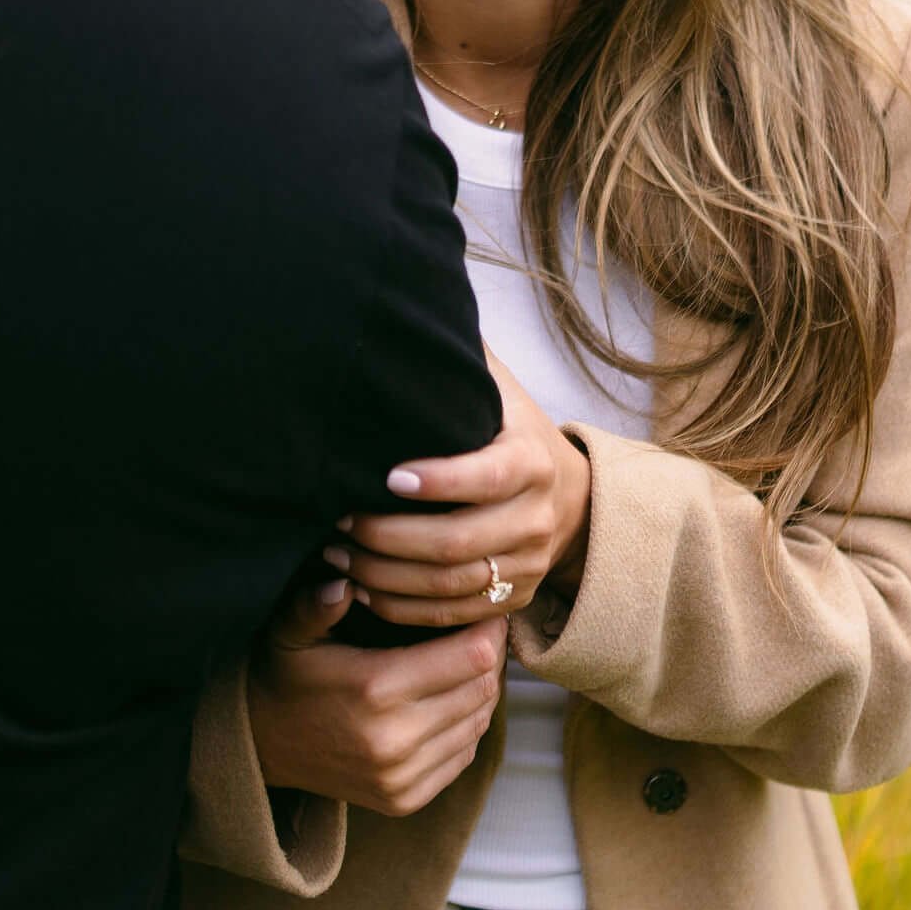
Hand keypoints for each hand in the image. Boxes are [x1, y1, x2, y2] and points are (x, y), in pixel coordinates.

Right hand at [247, 579, 506, 815]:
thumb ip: (316, 604)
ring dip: (482, 691)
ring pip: (479, 724)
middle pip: (483, 690)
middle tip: (481, 632)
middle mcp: (396, 738)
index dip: (488, 628)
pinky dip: (467, 726)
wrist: (261, 744)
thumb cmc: (284, 676)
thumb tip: (343, 581)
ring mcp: (402, 776)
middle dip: (491, 656)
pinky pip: (463, 756)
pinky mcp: (405, 799)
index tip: (485, 609)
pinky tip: (451, 702)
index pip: (473, 657)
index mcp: (376, 688)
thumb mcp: (290, 631)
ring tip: (469, 664)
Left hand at [332, 350, 591, 628]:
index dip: (439, 481)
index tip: (387, 476)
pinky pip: (452, 615)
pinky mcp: (512, 600)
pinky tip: (361, 590)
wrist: (574, 498)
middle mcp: (535, 518)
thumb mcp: (501, 390)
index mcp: (531, 461)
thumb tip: (419, 295)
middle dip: (390, 537)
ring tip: (336, 555)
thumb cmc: (513, 432)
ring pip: (450, 585)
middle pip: (459, 542)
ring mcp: (526, 565)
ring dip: (385, 576)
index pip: (486, 477)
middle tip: (338, 521)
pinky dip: (401, 609)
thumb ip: (465, 357)